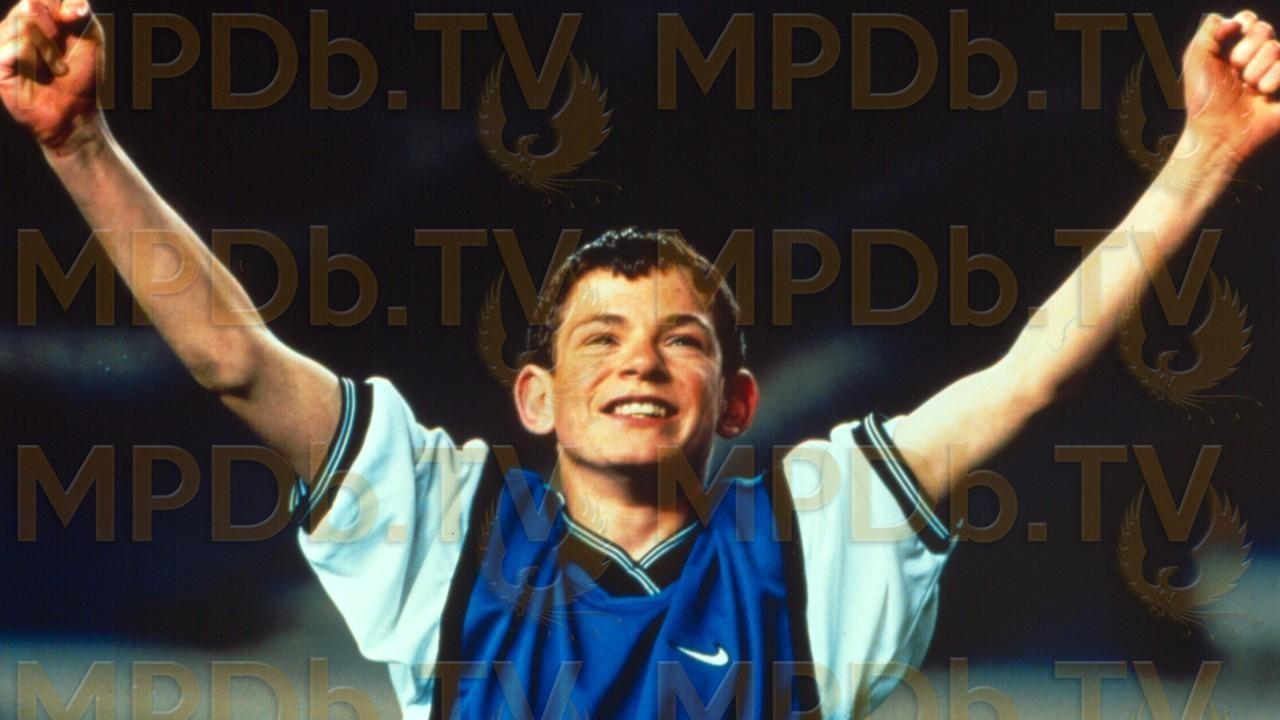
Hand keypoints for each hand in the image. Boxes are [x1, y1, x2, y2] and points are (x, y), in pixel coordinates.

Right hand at [0, 0, 102, 150]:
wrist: (76, 113)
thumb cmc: (83, 76)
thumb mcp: (90, 37)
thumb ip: (78, 10)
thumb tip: (71, 4)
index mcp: (38, 17)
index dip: (62, 3)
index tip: (78, 17)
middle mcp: (16, 27)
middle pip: (29, 3)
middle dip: (54, 25)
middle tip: (63, 48)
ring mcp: (4, 45)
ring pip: (23, 24)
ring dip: (49, 48)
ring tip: (58, 68)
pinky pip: (16, 46)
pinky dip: (36, 58)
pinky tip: (42, 73)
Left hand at [1181, 10, 1279, 165]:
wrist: (1218, 134)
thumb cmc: (1204, 101)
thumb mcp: (1195, 61)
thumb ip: (1209, 31)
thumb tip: (1234, 20)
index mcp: (1232, 48)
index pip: (1247, 19)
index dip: (1240, 29)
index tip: (1226, 52)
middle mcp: (1254, 57)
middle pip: (1264, 29)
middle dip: (1245, 53)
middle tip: (1235, 74)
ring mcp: (1272, 71)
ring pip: (1276, 48)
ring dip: (1256, 71)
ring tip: (1248, 89)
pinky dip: (1274, 79)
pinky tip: (1264, 93)